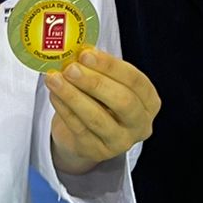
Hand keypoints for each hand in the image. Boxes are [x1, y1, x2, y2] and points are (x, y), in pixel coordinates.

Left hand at [45, 48, 158, 173]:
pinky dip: (64, 109)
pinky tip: (54, 94)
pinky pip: (79, 129)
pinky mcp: (96, 152)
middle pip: (122, 102)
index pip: (135, 81)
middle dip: (94, 82)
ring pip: (98, 118)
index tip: (86, 53)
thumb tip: (75, 50)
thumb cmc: (99, 99)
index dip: (110, 66)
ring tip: (54, 79)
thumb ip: (97, 68)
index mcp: (149, 101)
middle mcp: (140, 124)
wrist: (84, 134)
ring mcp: (120, 142)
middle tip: (70, 68)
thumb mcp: (106, 82)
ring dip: (73, 96)